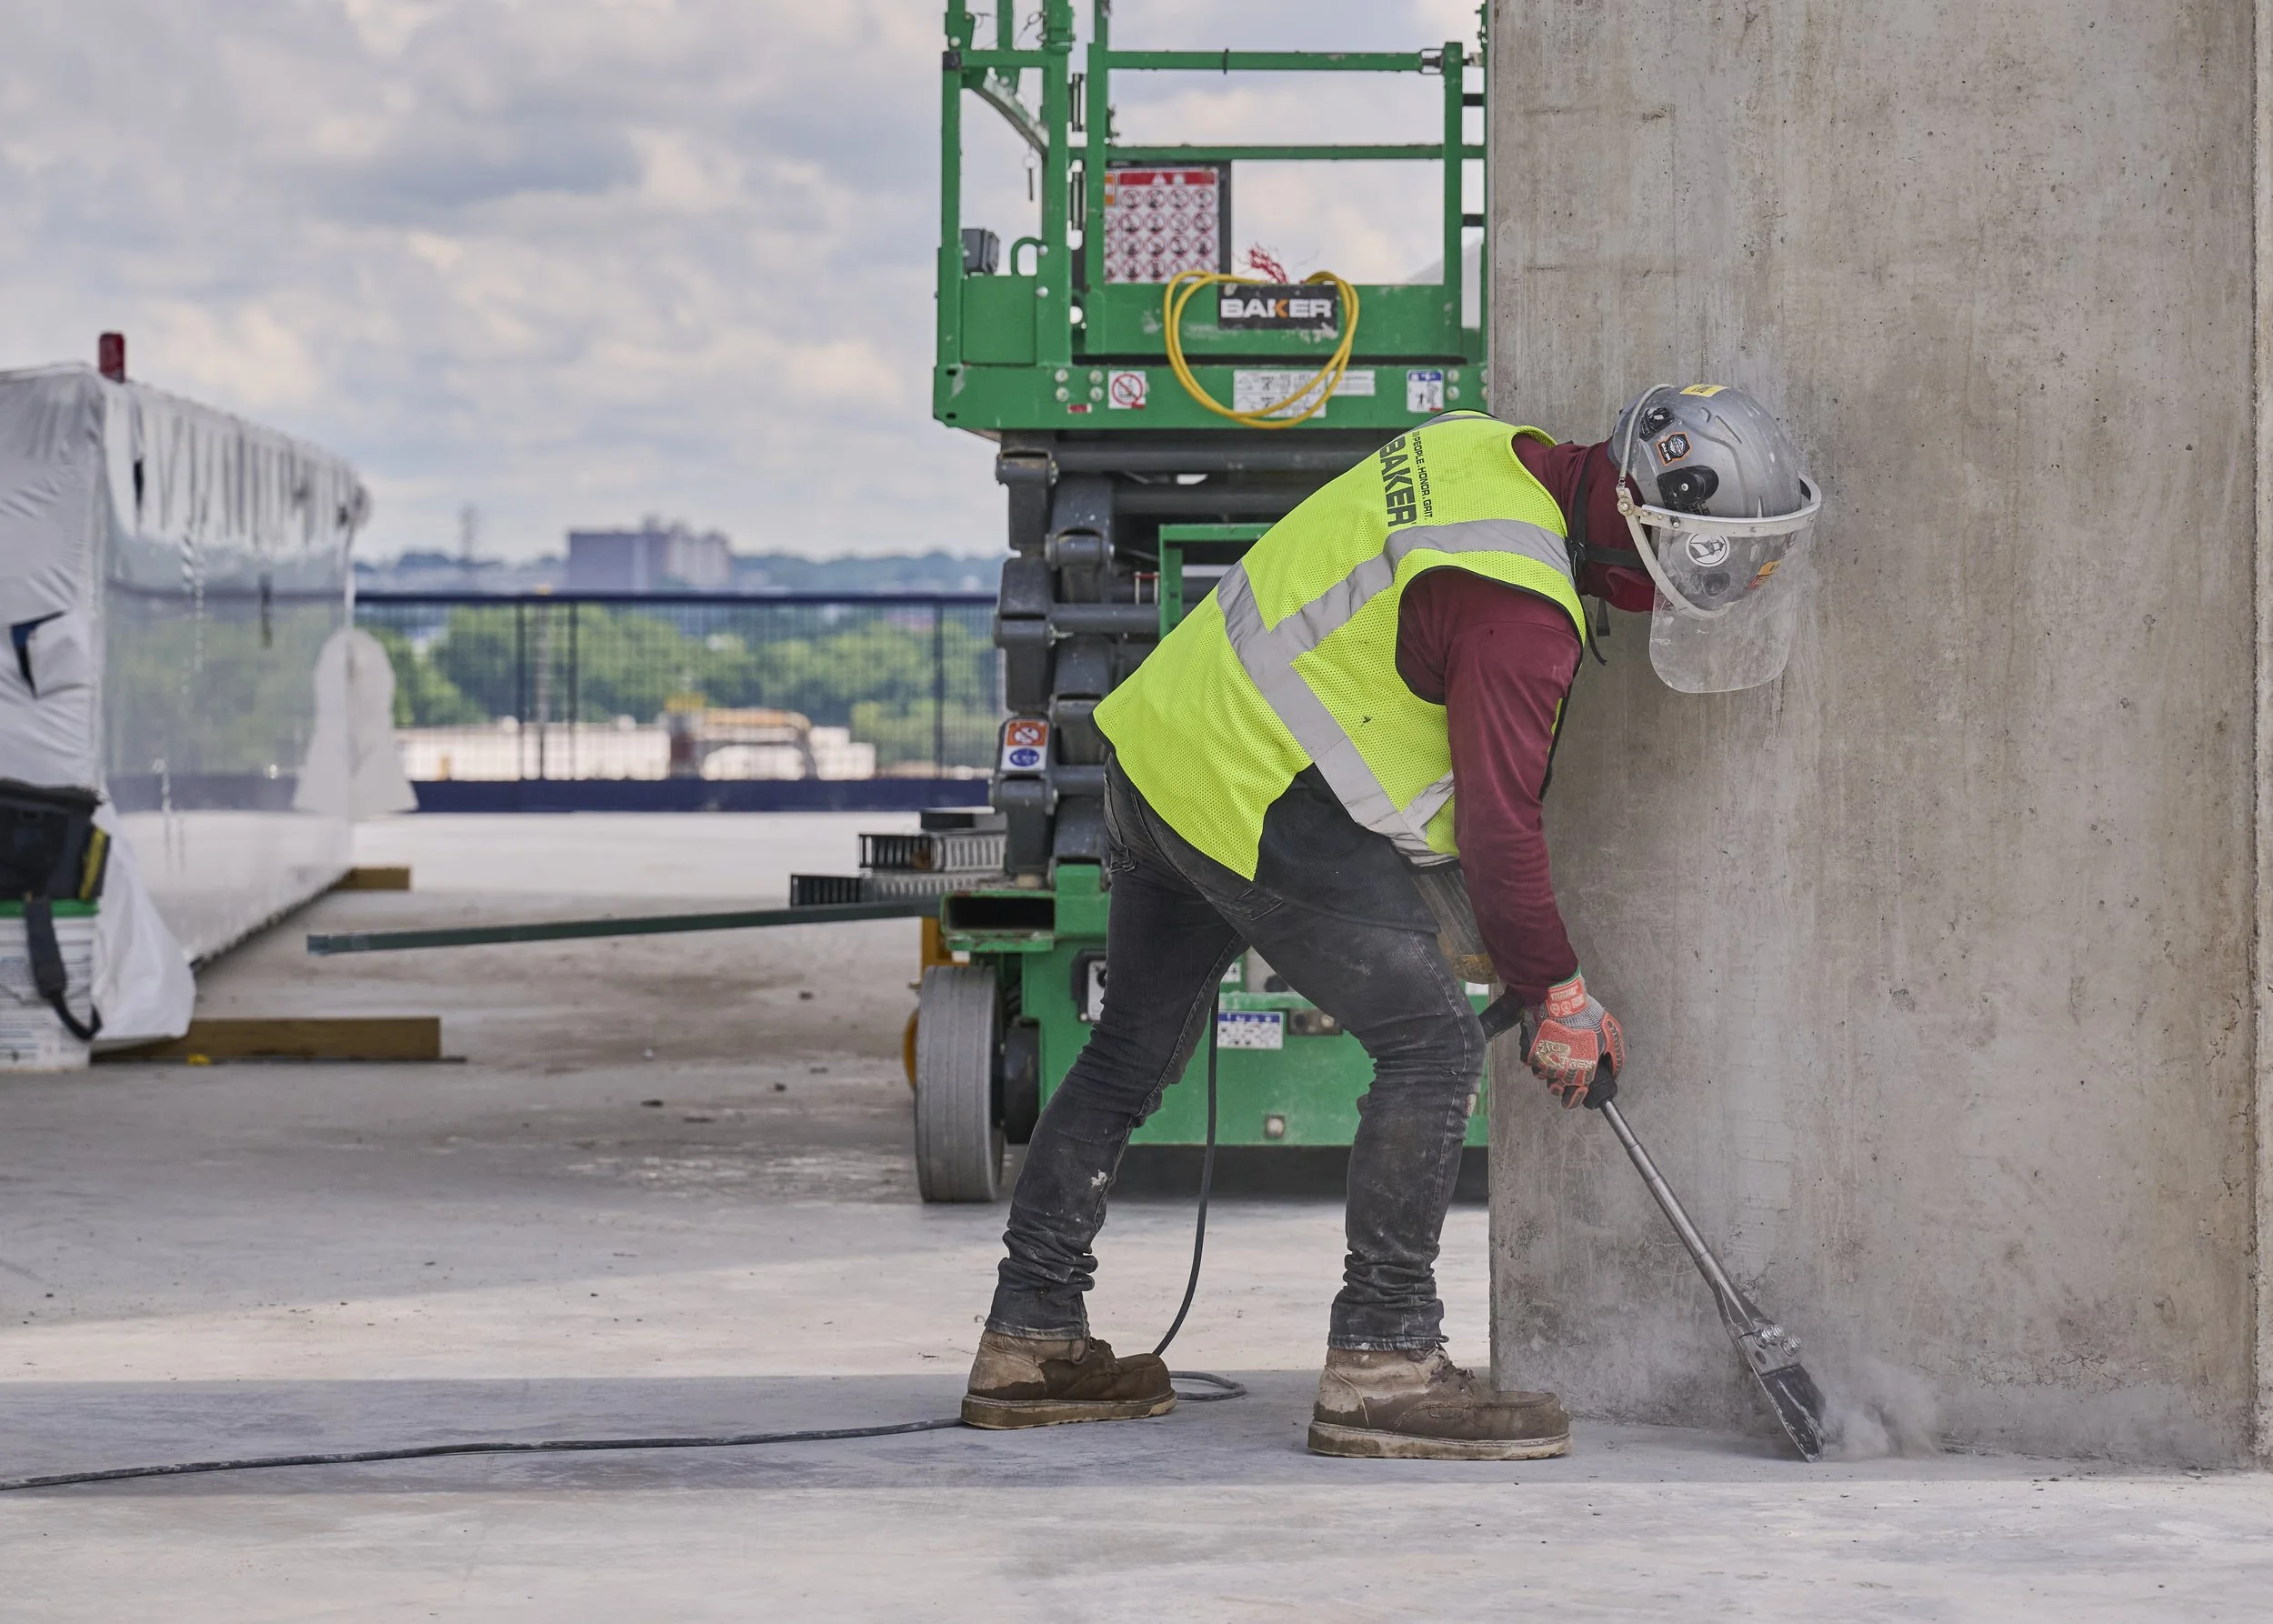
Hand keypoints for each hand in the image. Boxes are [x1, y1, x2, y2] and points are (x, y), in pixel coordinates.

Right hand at [1520, 973, 1623, 1109]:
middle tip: (1564, 1080)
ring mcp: (1543, 1061)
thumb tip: (1614, 1072)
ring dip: (1548, 1073)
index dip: (1577, 1097)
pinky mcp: (1529, 1050)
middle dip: (1561, 1088)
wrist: (1560, 998)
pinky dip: (1535, 1058)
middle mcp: (1561, 1070)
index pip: (1576, 1096)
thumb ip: (1615, 1057)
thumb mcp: (1611, 1034)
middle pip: (1557, 1090)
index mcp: (1582, 1069)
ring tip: (1554, 1062)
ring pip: (1542, 1077)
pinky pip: (1530, 1062)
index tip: (1578, 1093)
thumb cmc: (1586, 1014)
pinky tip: (1543, 1049)